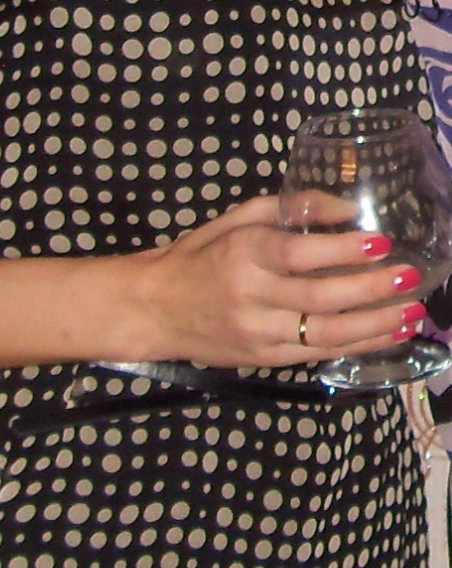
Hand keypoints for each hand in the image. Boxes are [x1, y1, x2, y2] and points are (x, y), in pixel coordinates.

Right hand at [129, 195, 424, 368]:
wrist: (154, 310)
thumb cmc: (198, 258)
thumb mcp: (237, 219)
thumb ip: (292, 209)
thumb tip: (348, 208)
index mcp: (242, 254)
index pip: (298, 255)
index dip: (342, 251)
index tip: (380, 242)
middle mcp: (250, 297)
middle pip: (320, 298)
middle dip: (371, 290)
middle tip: (409, 277)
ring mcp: (258, 333)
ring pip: (326, 334)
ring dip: (376, 325)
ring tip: (412, 312)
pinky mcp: (265, 359)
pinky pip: (319, 354)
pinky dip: (360, 345)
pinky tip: (389, 334)